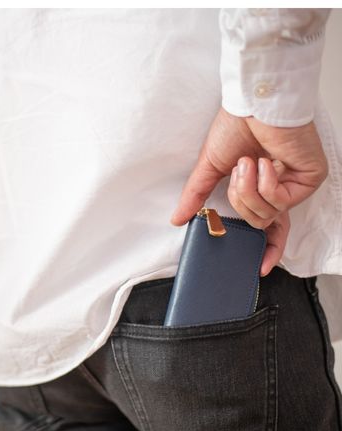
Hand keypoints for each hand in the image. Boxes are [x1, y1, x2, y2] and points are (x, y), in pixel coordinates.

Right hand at [170, 107, 327, 275]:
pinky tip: (266, 161)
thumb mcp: (209, 168)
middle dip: (241, 202)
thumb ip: (196, 196)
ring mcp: (296, 186)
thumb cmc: (235, 128)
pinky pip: (279, 201)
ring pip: (267, 216)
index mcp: (261, 190)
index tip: (260, 269)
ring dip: (248, 188)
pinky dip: (265, 182)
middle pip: (262, 226)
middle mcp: (281, 190)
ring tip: (249, 161)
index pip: (270, 229)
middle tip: (238, 173)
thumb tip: (177, 218)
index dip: (266, 250)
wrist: (253, 105)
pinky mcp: (309, 179)